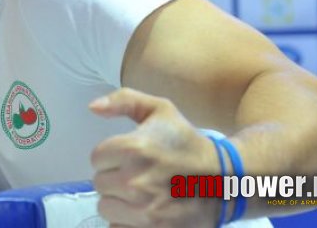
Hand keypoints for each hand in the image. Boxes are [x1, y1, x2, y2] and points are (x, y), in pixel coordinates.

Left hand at [89, 88, 222, 226]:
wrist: (224, 180)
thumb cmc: (187, 143)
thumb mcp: (160, 110)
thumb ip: (123, 101)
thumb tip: (92, 107)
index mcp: (133, 149)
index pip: (96, 158)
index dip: (112, 156)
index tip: (130, 156)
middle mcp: (134, 182)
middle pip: (100, 184)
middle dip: (115, 178)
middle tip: (139, 174)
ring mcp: (144, 212)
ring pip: (107, 208)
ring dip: (119, 201)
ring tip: (142, 192)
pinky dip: (128, 221)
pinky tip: (146, 209)